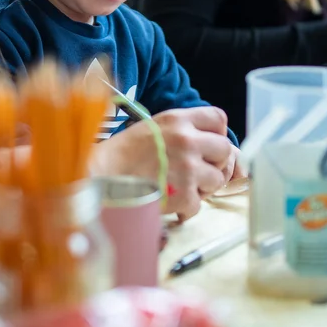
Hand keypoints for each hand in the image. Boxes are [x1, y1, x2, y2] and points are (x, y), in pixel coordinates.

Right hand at [91, 106, 233, 220]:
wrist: (102, 179)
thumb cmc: (123, 154)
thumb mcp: (153, 128)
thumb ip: (183, 131)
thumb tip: (214, 149)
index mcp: (178, 120)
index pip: (219, 119)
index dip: (217, 133)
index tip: (207, 144)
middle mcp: (186, 141)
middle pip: (225, 150)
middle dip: (214, 162)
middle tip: (196, 169)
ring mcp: (188, 169)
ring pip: (217, 179)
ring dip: (202, 186)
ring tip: (179, 186)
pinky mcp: (184, 195)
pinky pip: (199, 204)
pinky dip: (186, 207)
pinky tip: (170, 201)